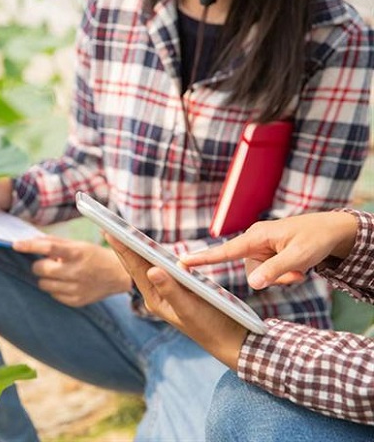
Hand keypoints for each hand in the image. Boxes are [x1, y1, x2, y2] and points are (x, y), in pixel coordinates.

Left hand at [12, 235, 131, 306]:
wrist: (118, 275)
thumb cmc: (93, 256)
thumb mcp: (77, 244)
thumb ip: (54, 242)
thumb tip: (31, 240)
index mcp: (77, 253)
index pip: (48, 248)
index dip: (30, 246)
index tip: (16, 245)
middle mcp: (76, 271)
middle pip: (42, 269)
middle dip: (39, 265)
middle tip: (47, 263)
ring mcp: (77, 288)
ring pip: (44, 285)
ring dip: (46, 278)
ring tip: (59, 273)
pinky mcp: (76, 301)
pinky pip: (53, 295)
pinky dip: (55, 288)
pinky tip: (66, 283)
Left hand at [106, 234, 246, 369]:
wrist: (230, 340)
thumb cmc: (210, 326)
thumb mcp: (189, 308)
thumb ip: (171, 289)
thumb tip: (152, 270)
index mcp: (155, 299)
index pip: (136, 269)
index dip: (123, 248)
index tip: (109, 231)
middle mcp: (157, 295)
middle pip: (138, 266)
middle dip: (124, 246)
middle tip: (109, 226)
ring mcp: (167, 292)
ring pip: (149, 267)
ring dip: (137, 250)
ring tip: (123, 233)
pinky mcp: (180, 290)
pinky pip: (163, 269)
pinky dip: (156, 256)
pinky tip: (151, 249)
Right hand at [181, 211, 357, 289]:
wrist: (334, 230)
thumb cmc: (316, 238)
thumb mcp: (298, 257)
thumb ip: (274, 271)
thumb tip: (253, 285)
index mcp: (257, 237)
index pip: (224, 251)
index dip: (203, 259)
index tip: (181, 262)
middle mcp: (255, 242)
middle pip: (251, 271)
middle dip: (273, 278)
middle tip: (297, 274)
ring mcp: (261, 248)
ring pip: (261, 274)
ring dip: (282, 277)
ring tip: (301, 269)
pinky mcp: (268, 254)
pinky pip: (269, 272)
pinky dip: (284, 275)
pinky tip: (299, 268)